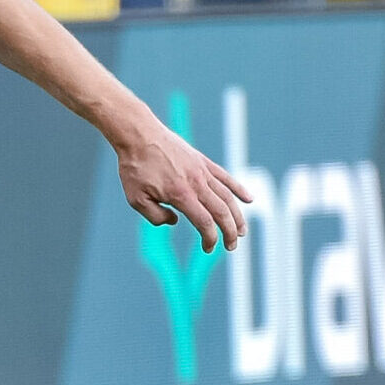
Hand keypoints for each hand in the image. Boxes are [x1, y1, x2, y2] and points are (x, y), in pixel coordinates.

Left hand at [117, 119, 250, 250]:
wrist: (139, 136)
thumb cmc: (135, 169)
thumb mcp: (136, 199)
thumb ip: (155, 217)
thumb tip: (175, 221)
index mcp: (181, 195)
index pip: (205, 222)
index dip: (210, 238)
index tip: (208, 249)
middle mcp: (196, 183)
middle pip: (221, 212)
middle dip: (230, 232)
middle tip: (232, 246)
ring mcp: (202, 171)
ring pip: (227, 196)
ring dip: (237, 215)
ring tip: (242, 231)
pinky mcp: (202, 161)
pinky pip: (225, 177)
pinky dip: (239, 189)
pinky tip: (249, 199)